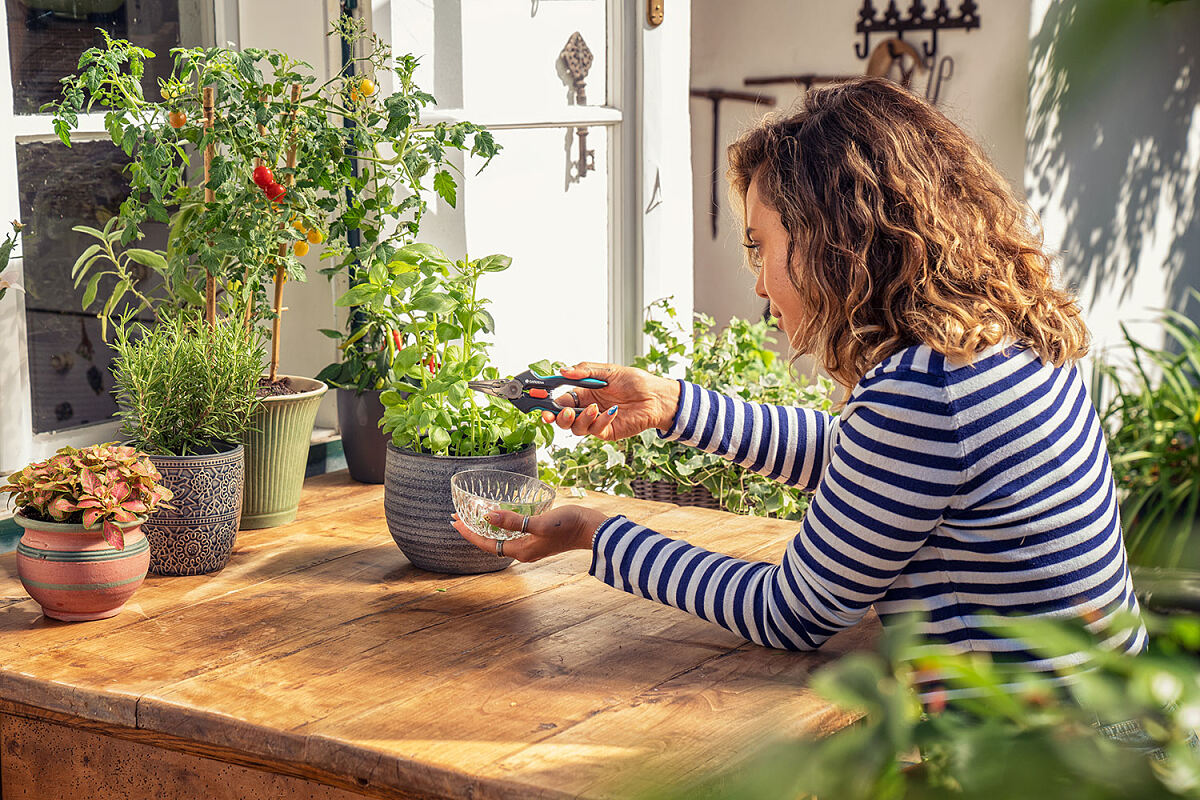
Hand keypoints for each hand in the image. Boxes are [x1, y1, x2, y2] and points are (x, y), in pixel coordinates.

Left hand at [452, 505, 608, 562]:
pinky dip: (502, 525)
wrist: (594, 530)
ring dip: (486, 527)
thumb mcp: (540, 522)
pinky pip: (513, 533)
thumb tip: (488, 516)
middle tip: (457, 516)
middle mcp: (524, 551)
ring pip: (502, 538)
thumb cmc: (569, 526)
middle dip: (474, 530)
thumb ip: (514, 520)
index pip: (487, 543)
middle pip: (491, 542)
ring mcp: (532, 545)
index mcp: (521, 551)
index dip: (469, 533)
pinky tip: (501, 515)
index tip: (454, 522)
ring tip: (473, 516)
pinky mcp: (540, 538)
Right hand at [541, 362, 680, 440]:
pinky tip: (612, 411)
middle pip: (563, 418)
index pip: (560, 400)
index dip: (548, 403)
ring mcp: (596, 421)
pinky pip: (595, 430)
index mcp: (584, 392)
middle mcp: (587, 408)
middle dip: (557, 417)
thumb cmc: (635, 382)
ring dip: (581, 419)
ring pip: (576, 428)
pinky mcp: (607, 431)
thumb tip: (563, 370)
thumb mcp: (607, 370)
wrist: (655, 396)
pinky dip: (601, 420)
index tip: (540, 402)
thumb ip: (584, 371)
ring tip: (593, 409)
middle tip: (558, 413)